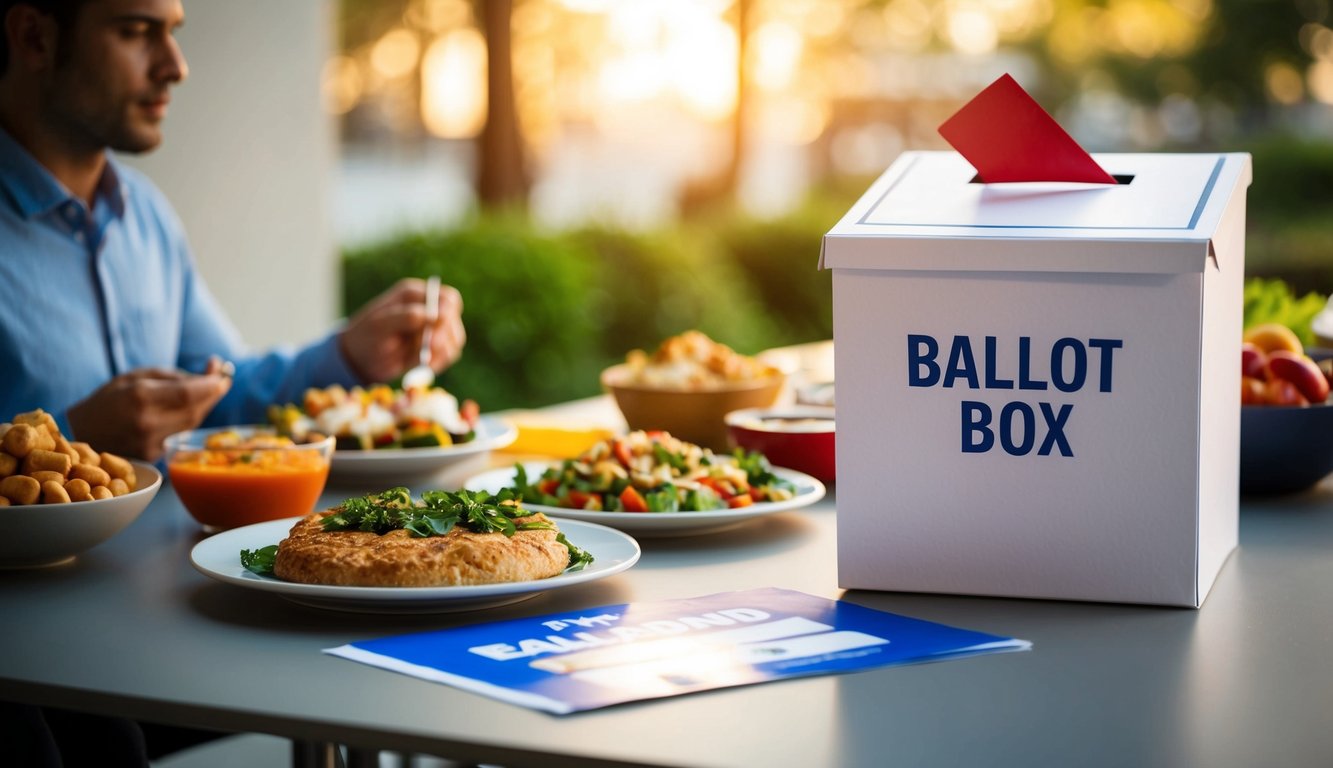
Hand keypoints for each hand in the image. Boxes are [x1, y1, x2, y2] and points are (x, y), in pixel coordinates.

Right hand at [67, 358, 231, 460]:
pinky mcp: (153, 457)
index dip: (212, 383)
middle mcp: (147, 423)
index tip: (223, 373)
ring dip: (204, 406)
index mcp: (140, 397)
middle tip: (221, 380)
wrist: (82, 433)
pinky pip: (180, 434)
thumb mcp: (135, 376)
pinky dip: (189, 420)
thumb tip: (211, 374)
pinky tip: (189, 408)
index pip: (189, 393)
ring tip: (207, 390)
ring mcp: (150, 443)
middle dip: (213, 394)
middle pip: (195, 410)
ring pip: (191, 424)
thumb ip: (173, 376)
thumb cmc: (110, 399)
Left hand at [339, 277, 465, 383]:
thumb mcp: (379, 325)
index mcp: (415, 296)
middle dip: (442, 337)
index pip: (447, 298)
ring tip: (414, 359)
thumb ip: (406, 317)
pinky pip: (449, 355)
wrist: (360, 361)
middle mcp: (429, 310)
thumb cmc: (365, 337)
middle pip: (454, 320)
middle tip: (426, 352)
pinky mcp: (437, 348)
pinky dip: (438, 363)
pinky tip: (421, 365)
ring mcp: (435, 330)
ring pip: (455, 340)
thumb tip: (433, 315)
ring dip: (439, 352)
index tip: (436, 326)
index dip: (448, 312)